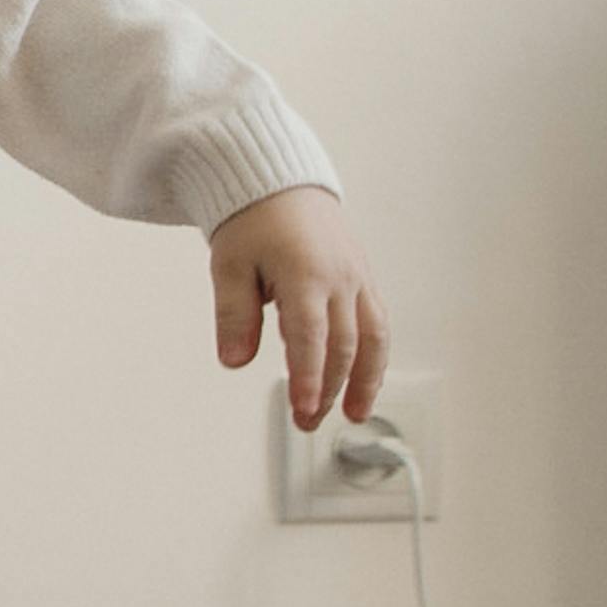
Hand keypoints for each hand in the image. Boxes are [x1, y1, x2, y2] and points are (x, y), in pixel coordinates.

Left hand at [212, 183, 385, 429]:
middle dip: (329, 388)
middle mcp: (340, 277)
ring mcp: (358, 278)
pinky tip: (365, 382)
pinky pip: (378, 322)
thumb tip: (235, 360)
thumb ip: (233, 315)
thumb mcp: (228, 265)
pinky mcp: (364, 279)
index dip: (308, 376)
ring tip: (355, 415)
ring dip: (365, 380)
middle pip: (342, 344)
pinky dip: (375, 356)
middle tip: (308, 422)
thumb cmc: (252, 222)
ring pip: (372, 337)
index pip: (309, 335)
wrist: (282, 184)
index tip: (302, 408)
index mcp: (304, 273)